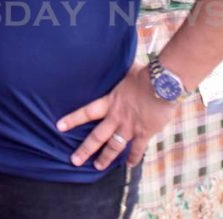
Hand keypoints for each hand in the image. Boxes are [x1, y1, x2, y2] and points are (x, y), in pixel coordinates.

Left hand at [56, 63, 177, 169]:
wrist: (164, 83)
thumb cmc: (146, 74)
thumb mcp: (125, 71)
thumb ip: (118, 72)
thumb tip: (111, 56)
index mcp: (110, 101)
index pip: (86, 112)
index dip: (72, 120)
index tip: (59, 126)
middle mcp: (117, 117)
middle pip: (97, 137)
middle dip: (85, 150)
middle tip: (74, 161)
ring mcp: (130, 126)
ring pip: (114, 147)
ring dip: (105, 158)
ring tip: (97, 167)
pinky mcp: (145, 132)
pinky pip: (137, 149)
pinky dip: (133, 158)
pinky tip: (129, 166)